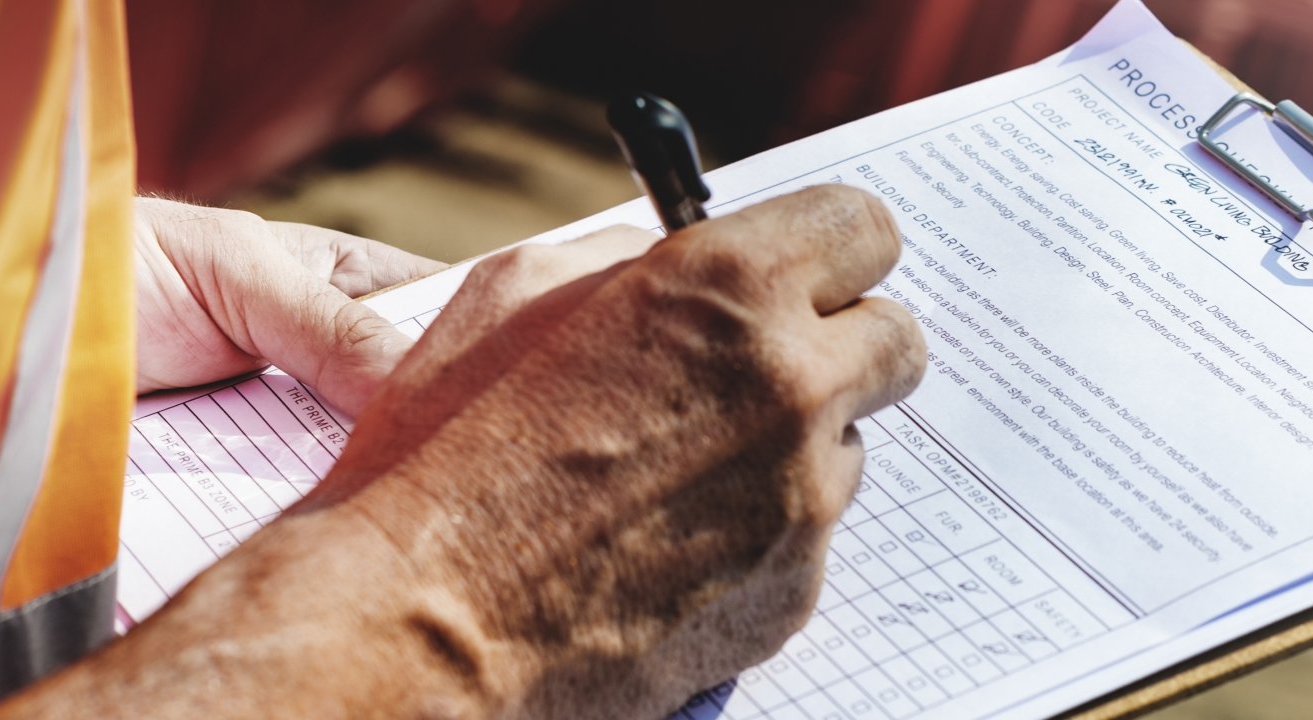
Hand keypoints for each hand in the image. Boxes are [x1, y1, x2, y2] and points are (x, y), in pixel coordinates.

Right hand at [0, 186, 923, 718]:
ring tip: (675, 474)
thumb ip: (627, 256)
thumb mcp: (513, 292)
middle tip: (763, 369)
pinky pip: (806, 537)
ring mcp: (802, 499)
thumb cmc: (442, 449)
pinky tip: (664, 543)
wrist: (416, 621)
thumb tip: (679, 257)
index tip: (808, 274)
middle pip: (895, 342)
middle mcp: (789, 386)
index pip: (867, 230)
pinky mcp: (794, 593)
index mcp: (729, 287)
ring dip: (790, 447)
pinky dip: (756, 531)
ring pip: (847, 447)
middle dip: (837, 348)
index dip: (830, 252)